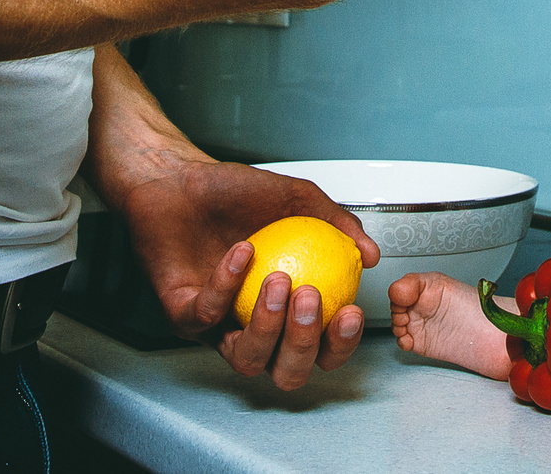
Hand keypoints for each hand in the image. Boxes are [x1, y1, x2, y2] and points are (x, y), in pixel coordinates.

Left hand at [109, 149, 376, 389]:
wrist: (180, 178)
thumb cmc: (235, 194)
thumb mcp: (298, 201)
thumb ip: (338, 225)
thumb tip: (370, 255)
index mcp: (284, 312)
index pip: (320, 349)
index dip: (339, 344)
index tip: (351, 311)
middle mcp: (252, 329)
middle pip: (287, 372)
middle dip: (305, 345)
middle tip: (310, 299)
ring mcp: (216, 327)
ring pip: (246, 359)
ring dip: (268, 326)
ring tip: (278, 280)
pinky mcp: (181, 314)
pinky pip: (206, 314)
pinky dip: (226, 285)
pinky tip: (242, 252)